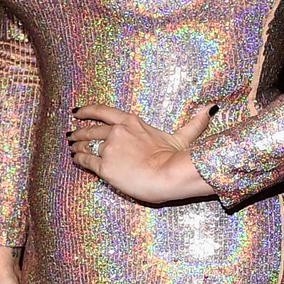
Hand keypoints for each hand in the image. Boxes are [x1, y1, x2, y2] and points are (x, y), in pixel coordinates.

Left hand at [68, 102, 213, 204]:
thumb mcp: (183, 136)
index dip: (87, 110)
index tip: (76, 112)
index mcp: (131, 123)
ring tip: (72, 148)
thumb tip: (212, 108)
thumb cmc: (176, 158)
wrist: (169, 175)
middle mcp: (117, 132)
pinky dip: (78, 159)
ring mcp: (109, 149)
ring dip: (77, 145)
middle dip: (79, 132)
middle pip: (90, 129)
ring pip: (85, 144)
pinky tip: (75, 160)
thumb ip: (194, 122)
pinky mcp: (104, 166)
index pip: (102, 112)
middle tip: (71, 134)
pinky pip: (85, 161)